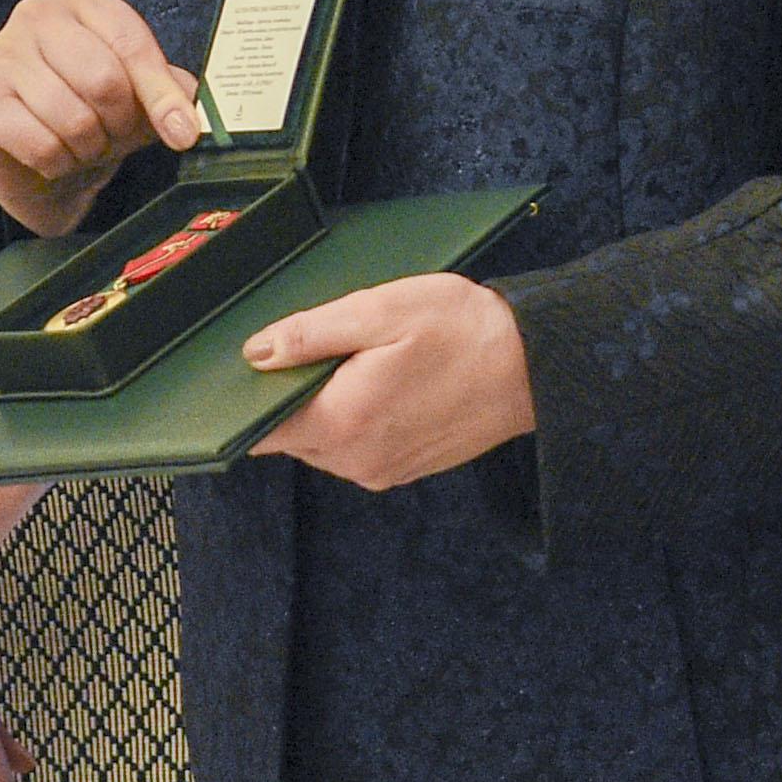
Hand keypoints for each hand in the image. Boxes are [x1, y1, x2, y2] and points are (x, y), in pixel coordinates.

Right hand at [0, 0, 202, 237]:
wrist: (30, 145)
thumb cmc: (88, 104)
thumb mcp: (134, 91)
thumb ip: (166, 93)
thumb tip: (188, 120)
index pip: (131, 44)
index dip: (161, 94)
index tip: (183, 132)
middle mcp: (36, 14)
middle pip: (102, 80)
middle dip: (120, 124)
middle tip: (117, 136)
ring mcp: (2, 54)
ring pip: (72, 118)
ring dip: (90, 147)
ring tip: (86, 144)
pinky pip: (40, 145)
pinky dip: (59, 163)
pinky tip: (56, 154)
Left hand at [244, 275, 535, 490]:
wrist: (534, 366)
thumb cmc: (462, 329)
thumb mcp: (382, 310)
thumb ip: (313, 334)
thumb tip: (256, 353)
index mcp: (342, 421)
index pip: (262, 431)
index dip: (247, 403)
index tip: (249, 373)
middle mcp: (356, 460)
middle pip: (292, 436)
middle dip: (293, 397)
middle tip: (320, 347)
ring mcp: (381, 471)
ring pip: (324, 443)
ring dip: (328, 407)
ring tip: (360, 360)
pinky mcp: (404, 471)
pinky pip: (356, 449)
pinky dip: (356, 420)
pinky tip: (384, 382)